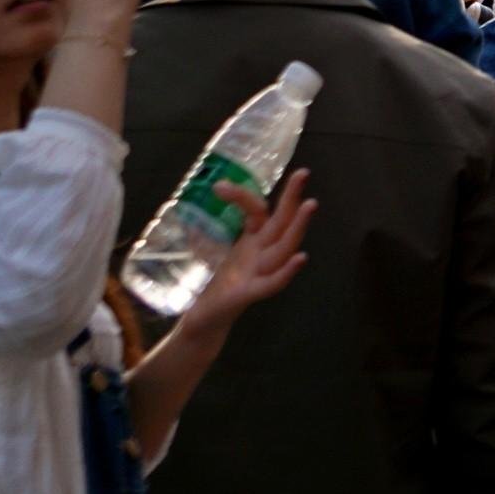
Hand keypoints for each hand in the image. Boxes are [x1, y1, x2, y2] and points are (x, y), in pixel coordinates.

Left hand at [177, 172, 314, 333]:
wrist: (204, 322)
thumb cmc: (211, 286)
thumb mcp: (210, 253)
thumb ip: (203, 233)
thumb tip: (184, 206)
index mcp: (251, 240)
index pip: (255, 211)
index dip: (242, 196)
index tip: (219, 187)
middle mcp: (260, 253)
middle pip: (281, 222)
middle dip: (292, 197)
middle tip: (303, 172)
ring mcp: (258, 272)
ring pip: (283, 248)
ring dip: (298, 227)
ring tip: (310, 204)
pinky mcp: (250, 294)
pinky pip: (273, 282)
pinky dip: (287, 271)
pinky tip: (300, 258)